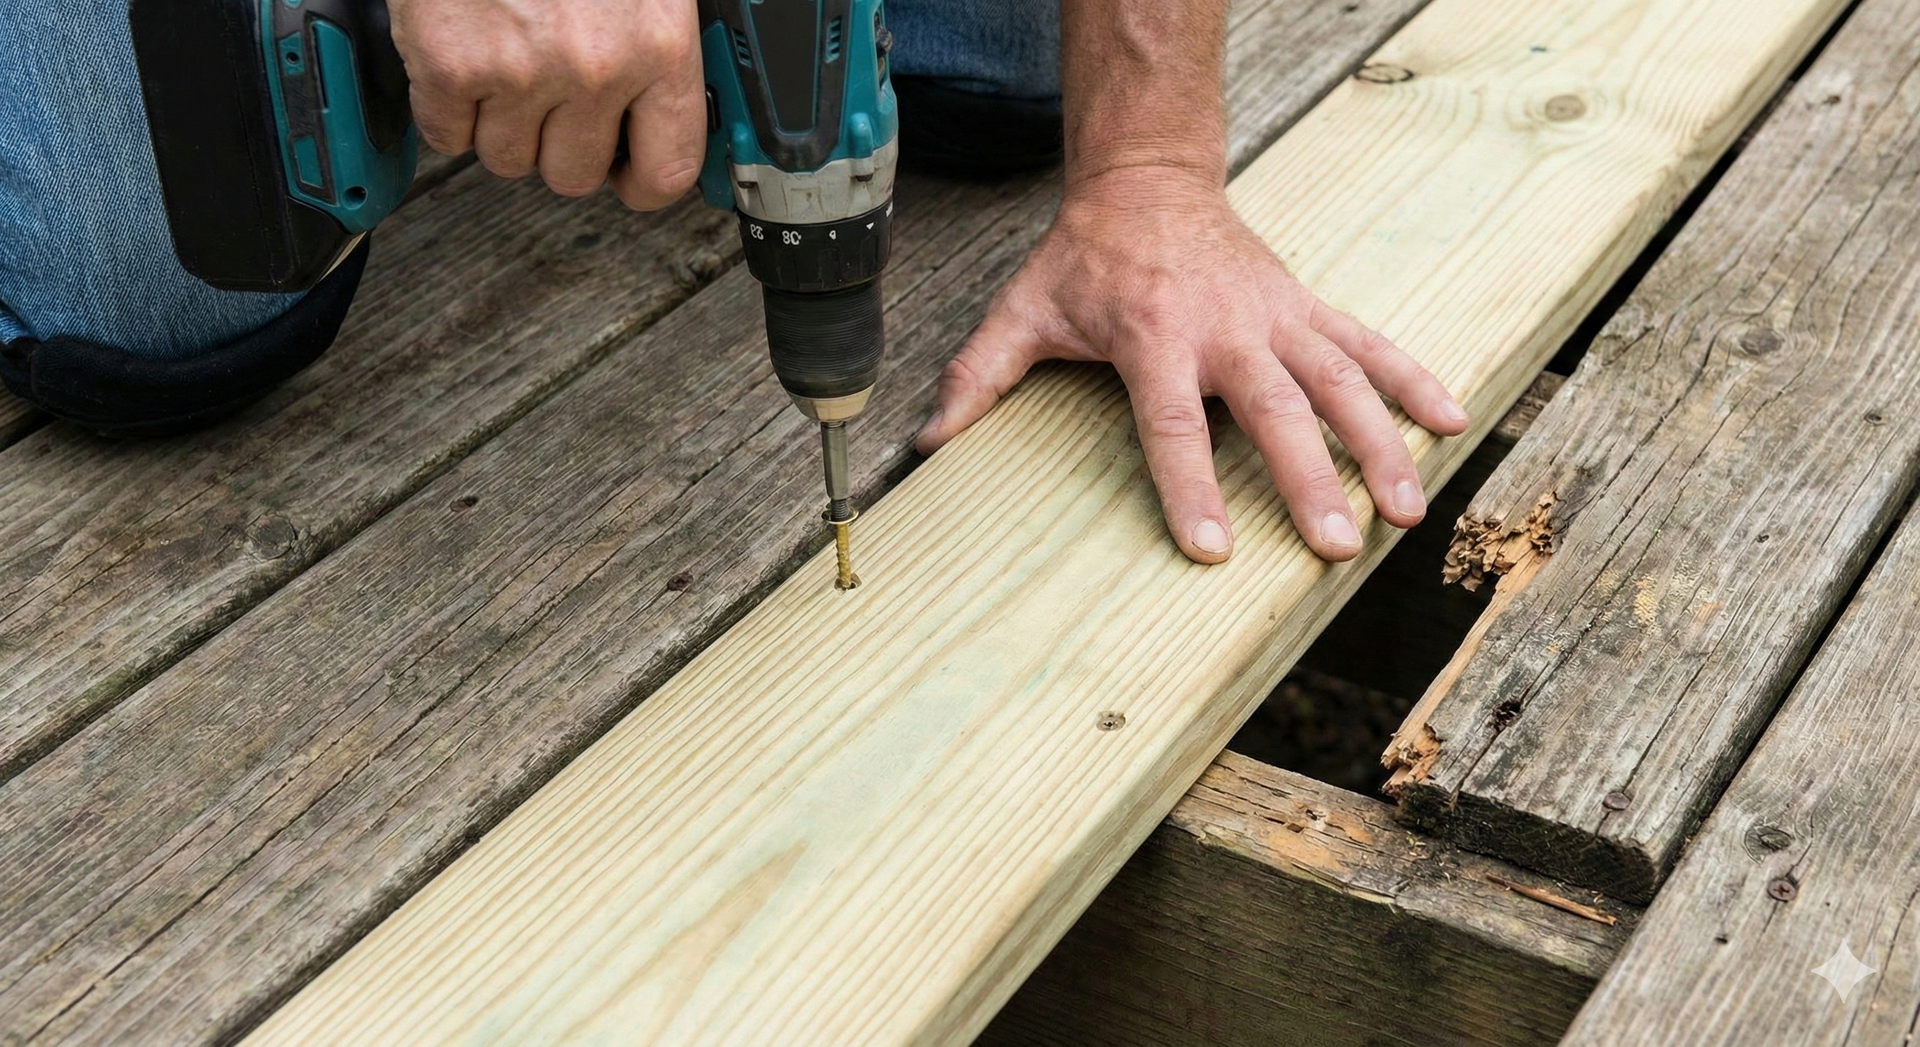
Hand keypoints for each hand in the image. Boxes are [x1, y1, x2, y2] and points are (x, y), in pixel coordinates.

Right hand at [388, 0, 704, 207]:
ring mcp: (518, 70)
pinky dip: (447, 106)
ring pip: (506, 159)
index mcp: (658, 45)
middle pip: (573, 174)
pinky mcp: (448, 62)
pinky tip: (462, 60)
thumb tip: (658, 110)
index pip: (667, 167)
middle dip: (560, 144)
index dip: (642, 181)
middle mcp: (595, 67)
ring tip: (505, 63)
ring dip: (502, 124)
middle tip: (551, 98)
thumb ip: (655, 42)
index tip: (628, 175)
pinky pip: (445, 132)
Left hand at [915, 167, 1469, 563]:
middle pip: (1275, 411)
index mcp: (1154, 334)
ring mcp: (1276, 315)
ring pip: (1340, 382)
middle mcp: (1225, 326)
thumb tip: (924, 446)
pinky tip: (1452, 423)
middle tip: (1338, 546)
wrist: (1148, 180)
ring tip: (1406, 509)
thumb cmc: (1086, 258)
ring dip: (1379, 445)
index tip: (1212, 549)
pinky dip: (1413, 380)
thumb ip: (978, 377)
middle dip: (1310, 480)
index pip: (1172, 424)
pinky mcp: (1307, 306)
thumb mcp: (1022, 311)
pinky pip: (1369, 344)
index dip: (1192, 487)